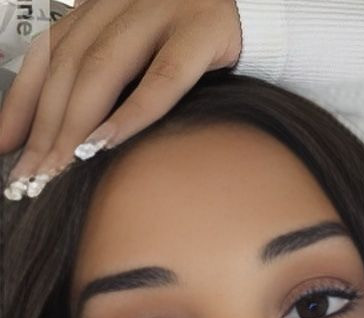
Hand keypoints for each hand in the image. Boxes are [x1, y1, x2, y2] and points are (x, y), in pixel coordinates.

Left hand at [0, 0, 242, 194]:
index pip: (47, 56)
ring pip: (104, 70)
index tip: (6, 150)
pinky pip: (163, 78)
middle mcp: (123, 0)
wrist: (264, 13)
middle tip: (31, 178)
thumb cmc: (201, 46)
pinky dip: (134, 112)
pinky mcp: (202, 31)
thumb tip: (55, 129)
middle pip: (69, 68)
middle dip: (46, 126)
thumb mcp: (141, 53)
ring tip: (62, 169)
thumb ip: (101, 77)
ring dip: (78, 124)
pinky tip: (110, 142)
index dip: (22, 104)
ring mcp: (163, 11)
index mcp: (102, 4)